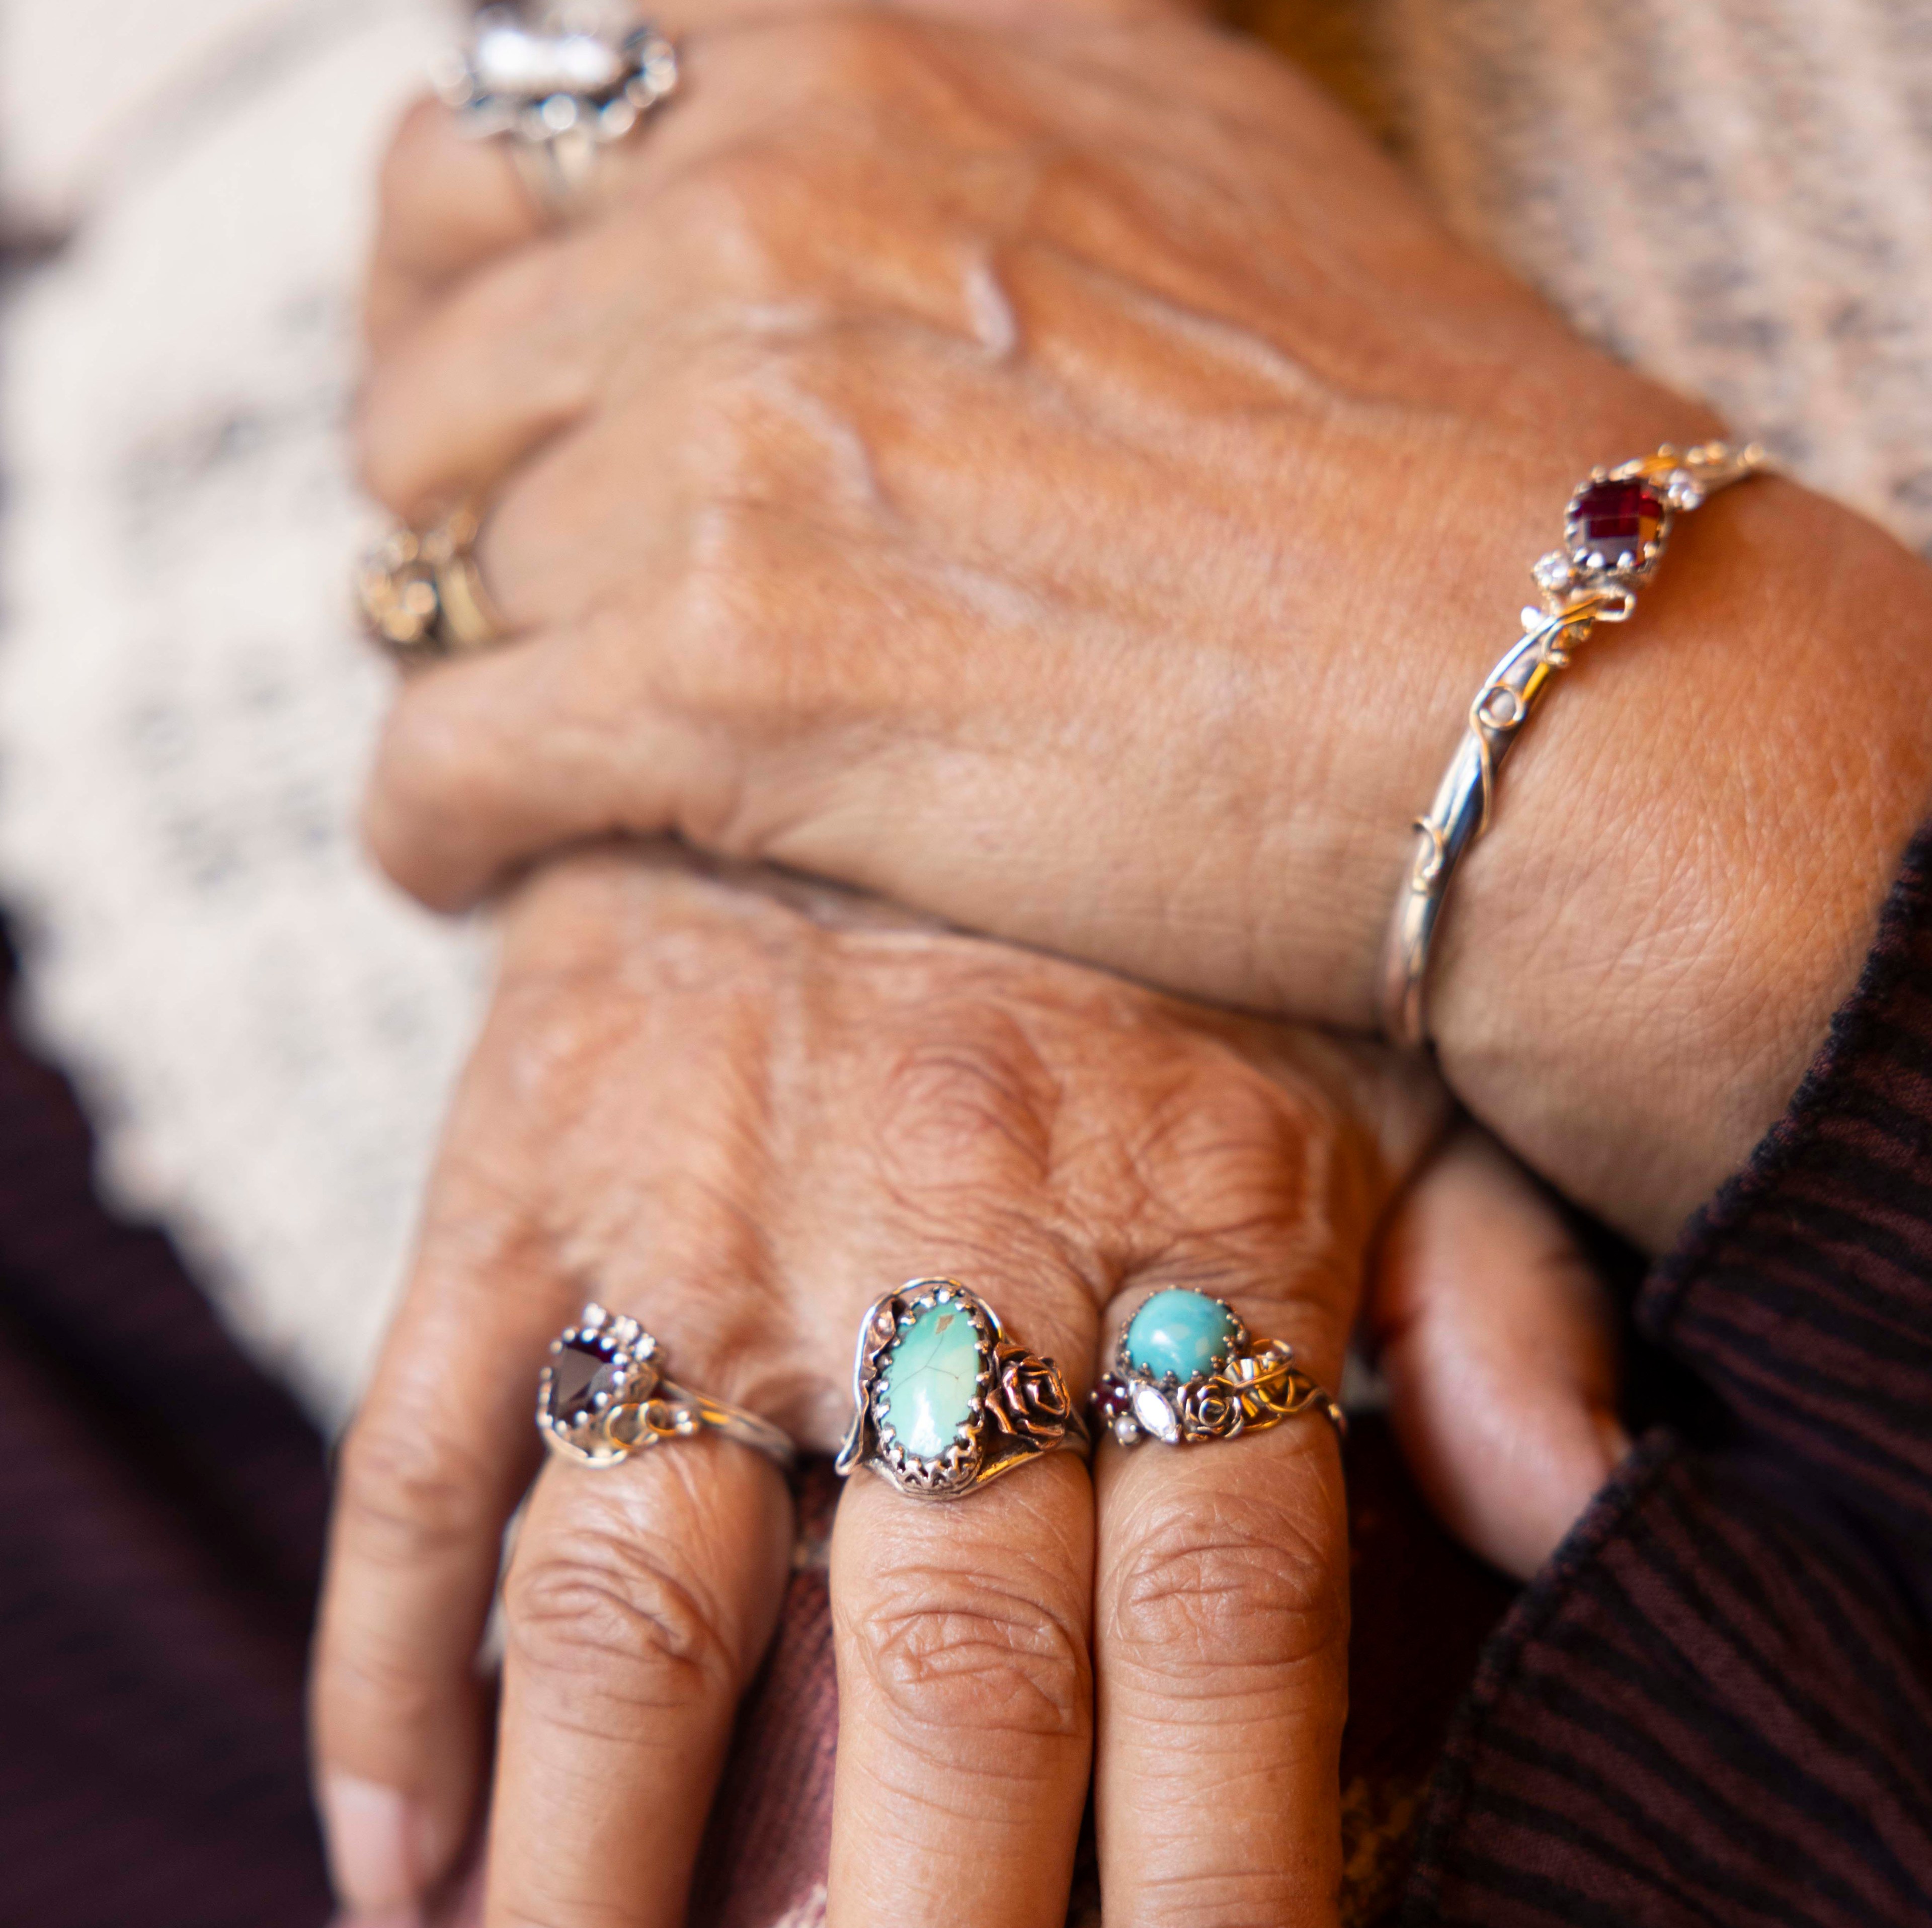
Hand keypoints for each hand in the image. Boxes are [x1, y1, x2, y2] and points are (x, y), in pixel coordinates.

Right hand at [309, 851, 1613, 1927]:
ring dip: (593, 1906)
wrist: (869, 627)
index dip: (1229, 1886)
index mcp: (1191, 1204)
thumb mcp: (1382, 1029)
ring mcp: (694, 1195)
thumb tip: (1585, 1505)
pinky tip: (393, 1866)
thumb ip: (1487, 1268)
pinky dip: (387, 1665)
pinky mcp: (515, 1152)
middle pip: (938, 1661)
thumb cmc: (1151, 887)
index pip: (1228, 1605)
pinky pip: (418, 1440)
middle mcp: (940, 1226)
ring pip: (634, 1600)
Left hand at [354, 10, 1931, 1248]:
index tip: (509, 386)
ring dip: (465, 671)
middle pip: (441, 371)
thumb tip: (812, 136)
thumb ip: (963, 116)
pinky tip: (466, 863)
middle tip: (517, 604)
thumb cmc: (1413, 455)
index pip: (505, 134)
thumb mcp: (1180, 157)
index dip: (476, 279)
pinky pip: (445, 753)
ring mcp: (730, 453)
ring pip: (440, 575)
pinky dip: (427, 818)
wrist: (1541, 684)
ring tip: (525, 754)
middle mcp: (757, 224)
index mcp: (850, 65)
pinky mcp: (728, 690)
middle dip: (456, 498)